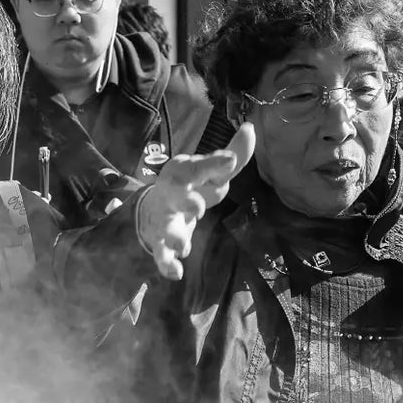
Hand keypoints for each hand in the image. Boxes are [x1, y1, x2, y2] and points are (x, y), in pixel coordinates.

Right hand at [133, 121, 255, 278]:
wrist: (152, 212)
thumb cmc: (189, 188)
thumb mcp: (210, 171)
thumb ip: (232, 155)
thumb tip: (250, 128)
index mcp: (184, 170)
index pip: (199, 166)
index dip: (213, 164)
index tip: (230, 161)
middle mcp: (172, 190)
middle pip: (176, 189)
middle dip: (186, 197)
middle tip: (198, 206)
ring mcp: (164, 216)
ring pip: (166, 223)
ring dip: (174, 234)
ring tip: (183, 245)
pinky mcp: (160, 240)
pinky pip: (161, 253)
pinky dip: (166, 263)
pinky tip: (176, 273)